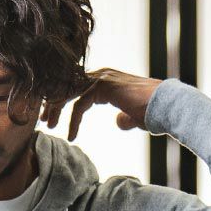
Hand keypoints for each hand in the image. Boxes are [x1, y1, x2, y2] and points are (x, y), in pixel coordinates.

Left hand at [42, 68, 160, 141]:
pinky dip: (73, 120)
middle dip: (52, 101)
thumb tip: (118, 121)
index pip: (74, 86)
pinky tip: (72, 135)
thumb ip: (124, 117)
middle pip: (67, 85)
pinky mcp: (104, 87)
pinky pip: (80, 104)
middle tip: (43, 119)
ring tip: (49, 125)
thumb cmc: (154, 112)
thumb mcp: (134, 115)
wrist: (167, 106)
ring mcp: (102, 78)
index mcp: (105, 79)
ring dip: (56, 108)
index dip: (60, 100)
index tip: (50, 116)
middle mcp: (102, 74)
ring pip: (69, 91)